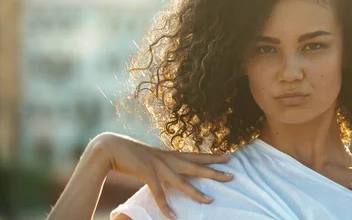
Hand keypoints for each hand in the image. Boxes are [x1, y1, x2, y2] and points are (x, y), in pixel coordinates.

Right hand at [89, 132, 232, 218]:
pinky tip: (173, 216)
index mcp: (170, 154)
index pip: (196, 155)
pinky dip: (165, 206)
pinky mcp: (147, 175)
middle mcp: (168, 159)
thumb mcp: (151, 156)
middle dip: (214, 171)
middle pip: (196, 167)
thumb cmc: (130, 152)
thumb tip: (169, 168)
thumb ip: (162, 162)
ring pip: (183, 182)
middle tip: (232, 175)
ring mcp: (159, 167)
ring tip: (210, 201)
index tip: (228, 156)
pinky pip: (159, 194)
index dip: (212, 156)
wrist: (111, 147)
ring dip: (196, 193)